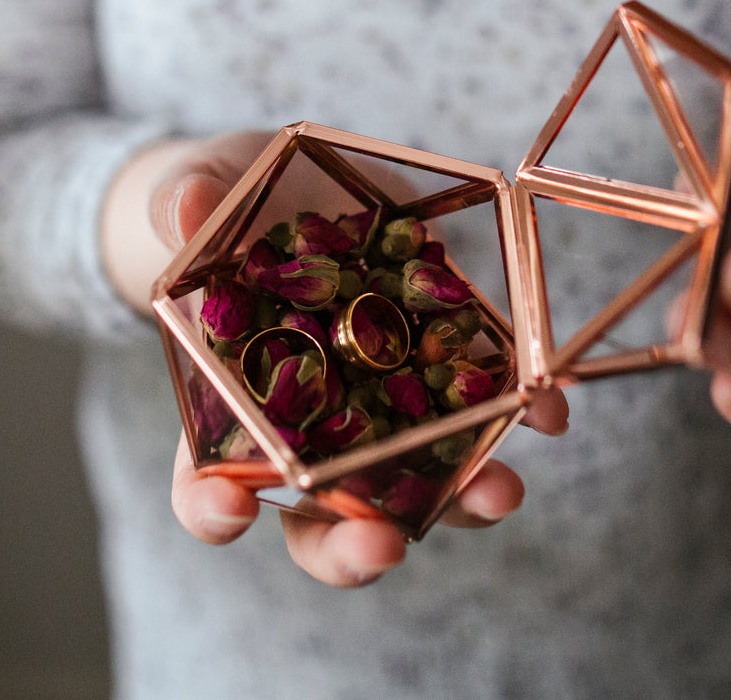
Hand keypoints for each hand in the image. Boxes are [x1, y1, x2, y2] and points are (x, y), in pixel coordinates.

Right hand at [102, 133, 568, 586]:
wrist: (305, 189)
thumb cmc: (233, 204)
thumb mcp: (203, 186)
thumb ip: (185, 202)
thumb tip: (184, 211)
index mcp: (230, 409)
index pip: (206, 486)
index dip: (214, 506)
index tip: (230, 507)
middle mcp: (309, 435)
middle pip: (322, 523)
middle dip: (353, 545)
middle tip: (381, 544)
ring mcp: (382, 413)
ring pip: (416, 488)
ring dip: (461, 499)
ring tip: (498, 490)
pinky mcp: (441, 376)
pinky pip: (482, 415)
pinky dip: (518, 418)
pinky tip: (545, 410)